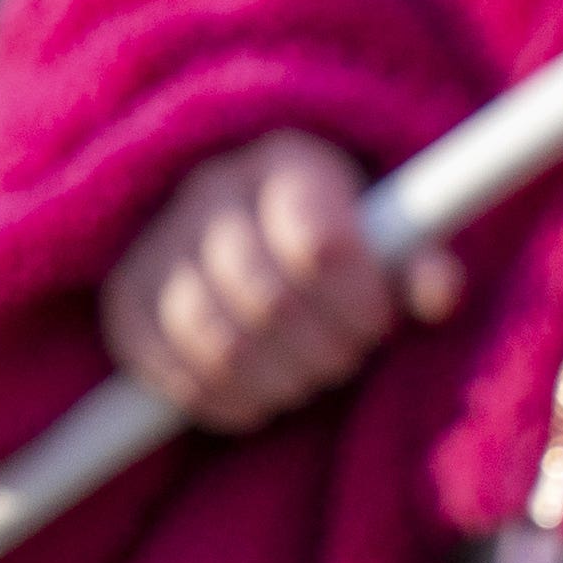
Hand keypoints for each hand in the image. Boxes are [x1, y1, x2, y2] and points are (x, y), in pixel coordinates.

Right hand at [101, 130, 458, 434]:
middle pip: (270, 302)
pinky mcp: (124, 300)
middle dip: (325, 351)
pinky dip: (224, 401)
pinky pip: (169, 373)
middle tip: (346, 355)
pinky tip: (258, 392)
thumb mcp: (382, 223)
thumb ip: (416, 257)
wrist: (232, 211)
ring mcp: (155, 244)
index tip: (378, 320)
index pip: (320, 245)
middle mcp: (208, 191)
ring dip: (278, 381)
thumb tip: (439, 292)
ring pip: (218, 344)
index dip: (359, 303)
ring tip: (304, 376)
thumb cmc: (327, 224)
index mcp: (284, 162)